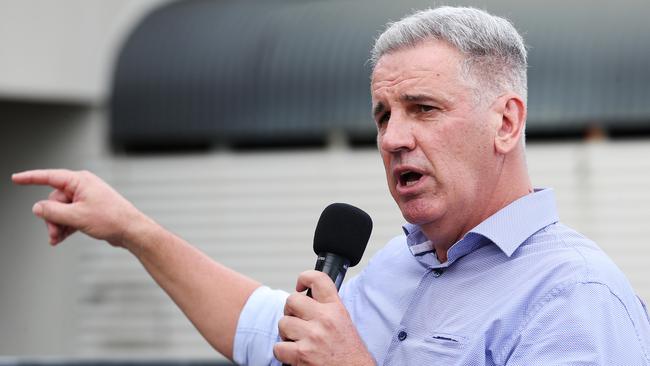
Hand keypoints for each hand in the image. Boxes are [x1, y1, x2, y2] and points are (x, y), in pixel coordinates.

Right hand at [12, 169, 146, 247]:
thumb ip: (53, 212)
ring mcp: (86, 198)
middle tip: (53, 233)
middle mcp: (83, 187)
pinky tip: (60, 239)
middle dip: (51, 217)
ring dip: (57, 225)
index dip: (31, 178)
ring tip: (57, 239)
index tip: (15, 178)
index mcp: (80, 181)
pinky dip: (65, 227)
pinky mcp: (89, 210)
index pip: (49, 177)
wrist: (131, 231)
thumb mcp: (76, 217)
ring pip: (61, 210)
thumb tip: (37, 207)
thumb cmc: (111, 219)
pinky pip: (70, 216)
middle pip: (54, 200)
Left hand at [273, 270, 374, 365]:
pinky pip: (278, 347)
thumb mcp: (344, 323)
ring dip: (286, 334)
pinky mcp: (302, 354)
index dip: (304, 278)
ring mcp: (312, 336)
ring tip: (298, 341)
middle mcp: (325, 319)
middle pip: (292, 300)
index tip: (300, 286)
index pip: (318, 279)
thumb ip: (328, 309)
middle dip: (290, 312)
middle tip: (296, 321)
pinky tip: (294, 355)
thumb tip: (307, 299)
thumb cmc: (349, 353)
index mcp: (336, 309)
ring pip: (283, 323)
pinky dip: (283, 353)